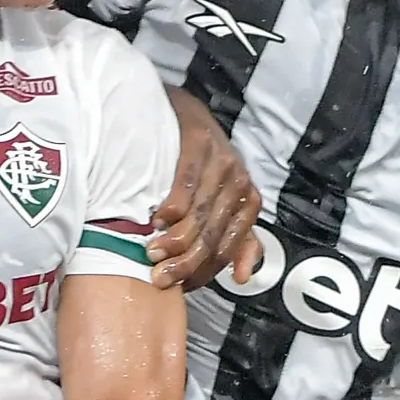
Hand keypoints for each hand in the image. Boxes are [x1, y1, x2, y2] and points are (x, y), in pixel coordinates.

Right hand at [149, 90, 261, 291]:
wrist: (186, 113)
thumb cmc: (203, 163)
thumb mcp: (224, 201)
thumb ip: (237, 240)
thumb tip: (242, 278)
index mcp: (247, 202)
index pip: (227, 248)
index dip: (202, 272)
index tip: (177, 286)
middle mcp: (238, 183)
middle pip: (212, 235)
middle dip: (184, 261)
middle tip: (158, 275)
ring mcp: (221, 161)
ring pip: (200, 213)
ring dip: (175, 238)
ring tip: (151, 251)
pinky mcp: (200, 142)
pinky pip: (188, 180)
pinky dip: (173, 203)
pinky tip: (157, 217)